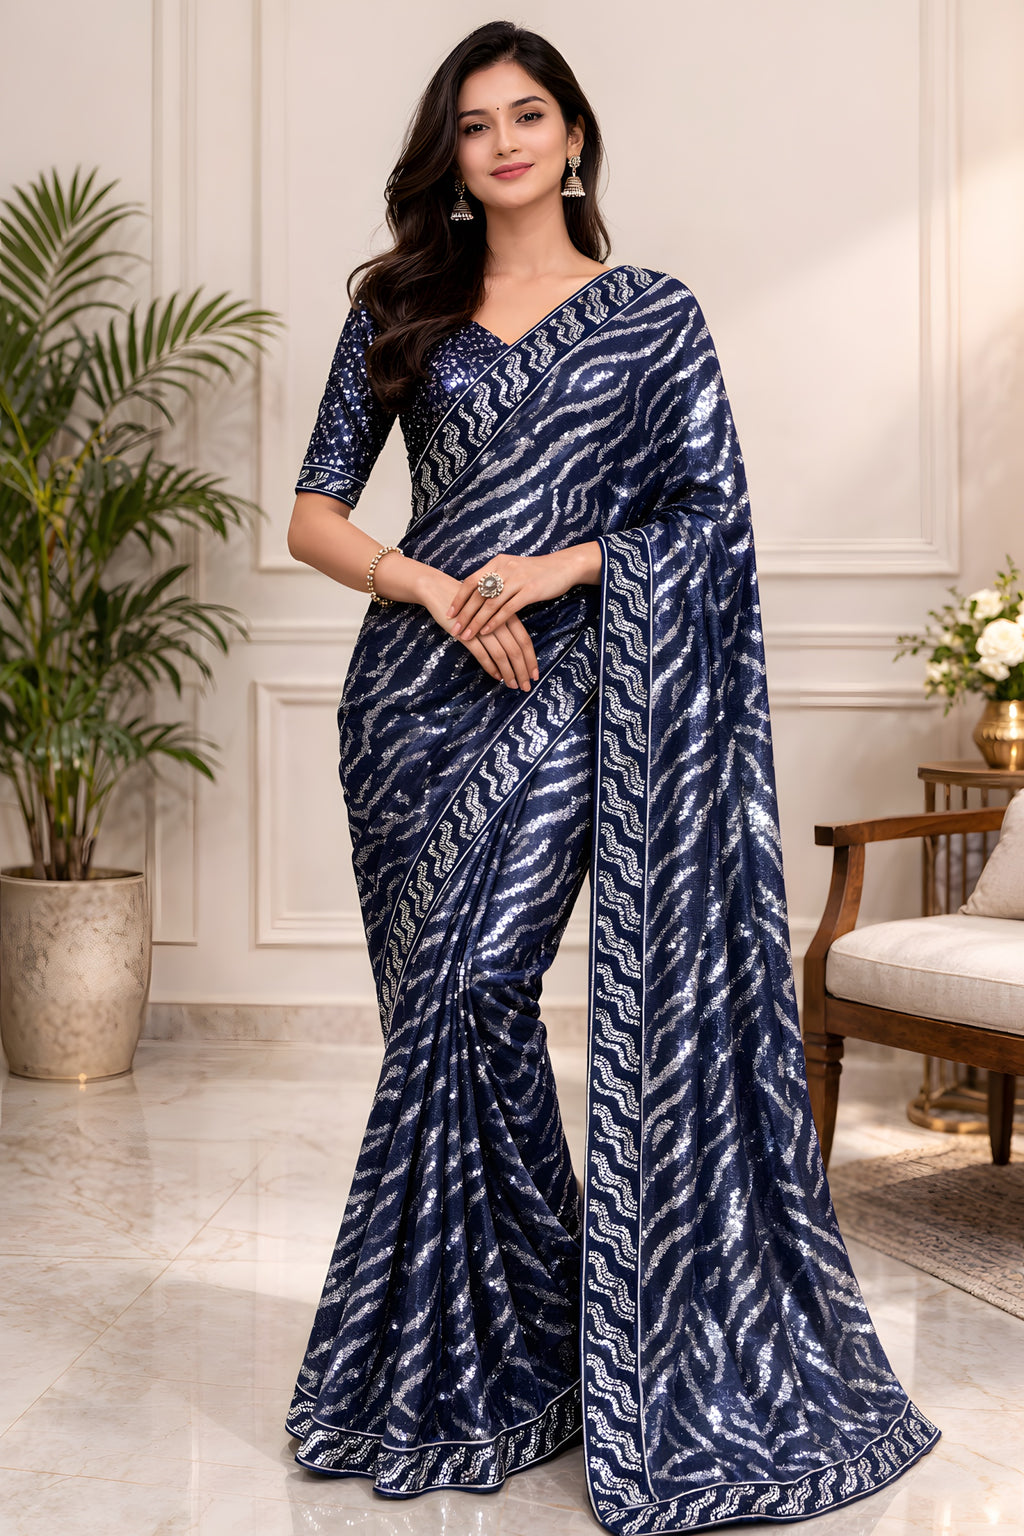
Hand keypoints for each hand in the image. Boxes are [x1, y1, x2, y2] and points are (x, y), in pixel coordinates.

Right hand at [416, 565, 538, 689]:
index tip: (535, 675)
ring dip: (509, 673)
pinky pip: (482, 654)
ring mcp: (482, 627)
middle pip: (516, 650)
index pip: (524, 640)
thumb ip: (503, 624)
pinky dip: (491, 667)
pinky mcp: (466, 634)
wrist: (439, 590)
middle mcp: (497, 621)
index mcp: (506, 614)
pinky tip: (496, 677)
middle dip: (523, 671)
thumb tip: (515, 648)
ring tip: (513, 685)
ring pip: (502, 654)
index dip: (531, 659)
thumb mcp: (490, 610)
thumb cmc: (467, 602)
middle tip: (526, 687)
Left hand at [445, 549, 594, 641]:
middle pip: (478, 594)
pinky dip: (495, 621)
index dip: (459, 598)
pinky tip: (487, 632)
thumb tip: (477, 594)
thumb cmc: (536, 571)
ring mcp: (517, 579)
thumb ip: (496, 578)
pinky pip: (508, 609)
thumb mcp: (512, 569)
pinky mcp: (530, 590)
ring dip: (477, 621)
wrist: (563, 566)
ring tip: (467, 635)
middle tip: (454, 629)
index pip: (471, 581)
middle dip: (464, 614)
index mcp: (497, 563)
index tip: (449, 613)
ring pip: (490, 603)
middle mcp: (504, 568)